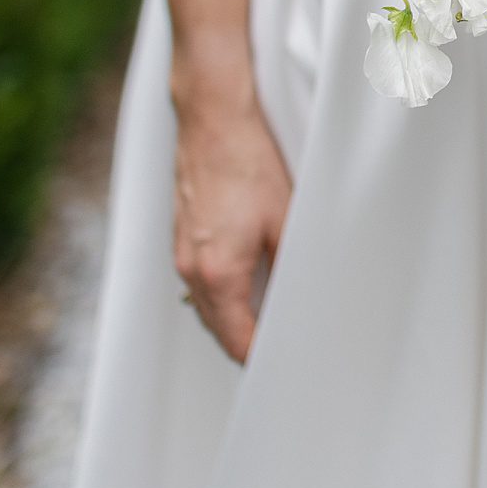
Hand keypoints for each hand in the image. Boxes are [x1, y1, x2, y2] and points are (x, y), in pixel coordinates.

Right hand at [172, 93, 291, 363]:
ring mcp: (181, 253)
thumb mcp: (287, 220)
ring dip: (234, 319)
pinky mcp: (182, 235)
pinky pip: (198, 283)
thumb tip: (304, 301)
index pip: (238, 341)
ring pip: (207, 307)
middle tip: (283, 351)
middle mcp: (192, 269)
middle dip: (248, 344)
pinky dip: (221, 295)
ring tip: (269, 322)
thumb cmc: (248, 165)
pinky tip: (246, 285)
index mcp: (219, 274)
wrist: (212, 121)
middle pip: (219, 330)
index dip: (263, 359)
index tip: (287, 366)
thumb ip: (292, 267)